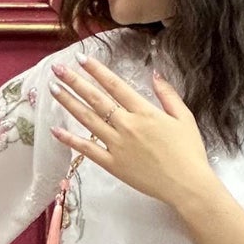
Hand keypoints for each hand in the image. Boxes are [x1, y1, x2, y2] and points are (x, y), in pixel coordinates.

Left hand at [50, 58, 214, 213]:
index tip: (82, 58)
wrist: (186, 185)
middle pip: (96, 99)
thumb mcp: (184, 117)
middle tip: (58, 69)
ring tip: (53, 89)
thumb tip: (155, 73)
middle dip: (75, 81)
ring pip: (88, 120)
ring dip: (69, 103)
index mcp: (144, 112)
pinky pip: (87, 150)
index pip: (115, 85)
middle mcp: (127, 125)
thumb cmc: (189, 152)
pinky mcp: (112, 164)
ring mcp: (117, 145)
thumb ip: (168, 94)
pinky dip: (70, 140)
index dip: (97, 70)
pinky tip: (56, 130)